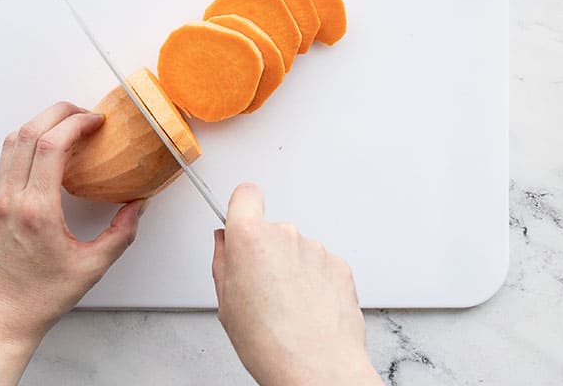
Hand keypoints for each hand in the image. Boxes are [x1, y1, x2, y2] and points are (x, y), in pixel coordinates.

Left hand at [0, 102, 146, 384]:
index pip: (50, 146)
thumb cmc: (40, 298)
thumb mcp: (92, 267)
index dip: (76, 123)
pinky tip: (49, 149)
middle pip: (28, 132)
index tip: (97, 121)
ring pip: (12, 141)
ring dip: (40, 123)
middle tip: (86, 114)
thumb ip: (121, 233)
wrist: (0, 318)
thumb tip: (138, 205)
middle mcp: (12, 198)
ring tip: (69, 124)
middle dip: (59, 113)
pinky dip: (27, 141)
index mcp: (37, 210)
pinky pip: (7, 158)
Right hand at [212, 183, 381, 385]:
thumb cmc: (270, 343)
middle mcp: (285, 234)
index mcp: (251, 238)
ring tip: (287, 306)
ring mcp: (316, 248)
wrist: (317, 369)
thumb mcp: (224, 303)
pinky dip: (315, 280)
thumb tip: (225, 243)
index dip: (241, 207)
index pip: (245, 194)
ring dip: (292, 268)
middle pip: (271, 228)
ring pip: (297, 248)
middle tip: (261, 287)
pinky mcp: (339, 264)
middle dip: (265, 251)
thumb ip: (222, 261)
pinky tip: (307, 308)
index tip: (241, 219)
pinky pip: (320, 264)